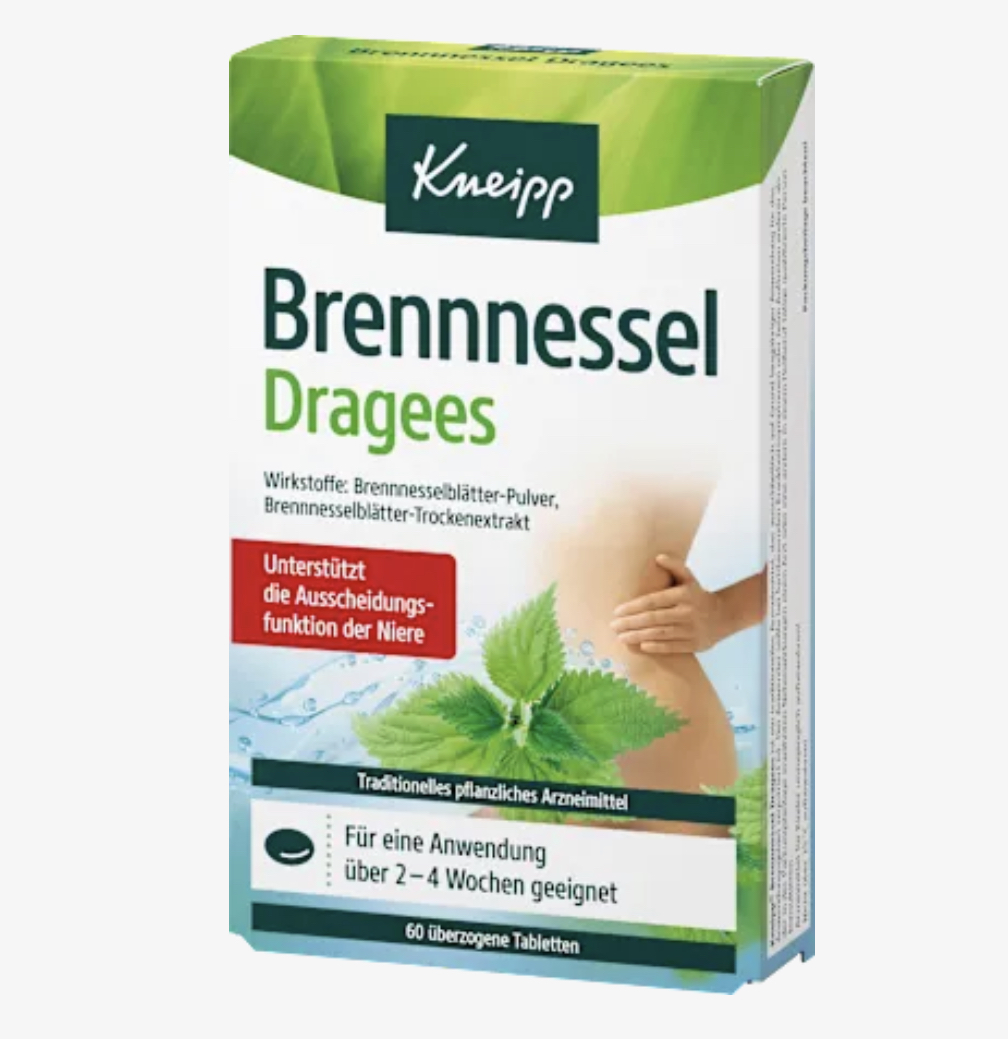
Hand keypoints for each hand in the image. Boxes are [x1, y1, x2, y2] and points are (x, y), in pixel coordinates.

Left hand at [611, 556, 728, 655]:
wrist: (724, 616)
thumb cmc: (697, 596)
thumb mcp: (689, 578)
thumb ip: (675, 566)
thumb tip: (658, 557)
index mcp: (683, 594)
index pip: (653, 601)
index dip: (633, 607)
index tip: (617, 612)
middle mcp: (688, 612)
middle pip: (653, 619)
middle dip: (631, 623)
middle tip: (613, 626)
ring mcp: (692, 629)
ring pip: (660, 634)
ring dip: (638, 636)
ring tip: (621, 637)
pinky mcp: (695, 644)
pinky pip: (672, 646)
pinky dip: (656, 647)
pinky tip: (641, 645)